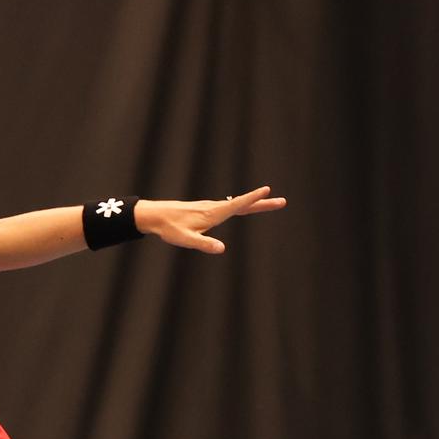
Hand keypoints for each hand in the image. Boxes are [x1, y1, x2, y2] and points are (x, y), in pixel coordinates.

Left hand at [137, 186, 286, 254]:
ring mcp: (211, 208)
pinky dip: (241, 204)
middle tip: (282, 201)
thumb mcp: (186, 240)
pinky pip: (229, 206)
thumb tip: (222, 248)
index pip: (237, 205)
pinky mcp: (206, 210)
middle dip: (262, 203)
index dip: (252, 198)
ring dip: (254, 203)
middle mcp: (214, 208)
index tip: (268, 190)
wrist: (155, 216)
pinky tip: (243, 206)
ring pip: (237, 204)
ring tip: (270, 202)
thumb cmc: (170, 228)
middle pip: (243, 204)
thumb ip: (204, 244)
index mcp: (213, 214)